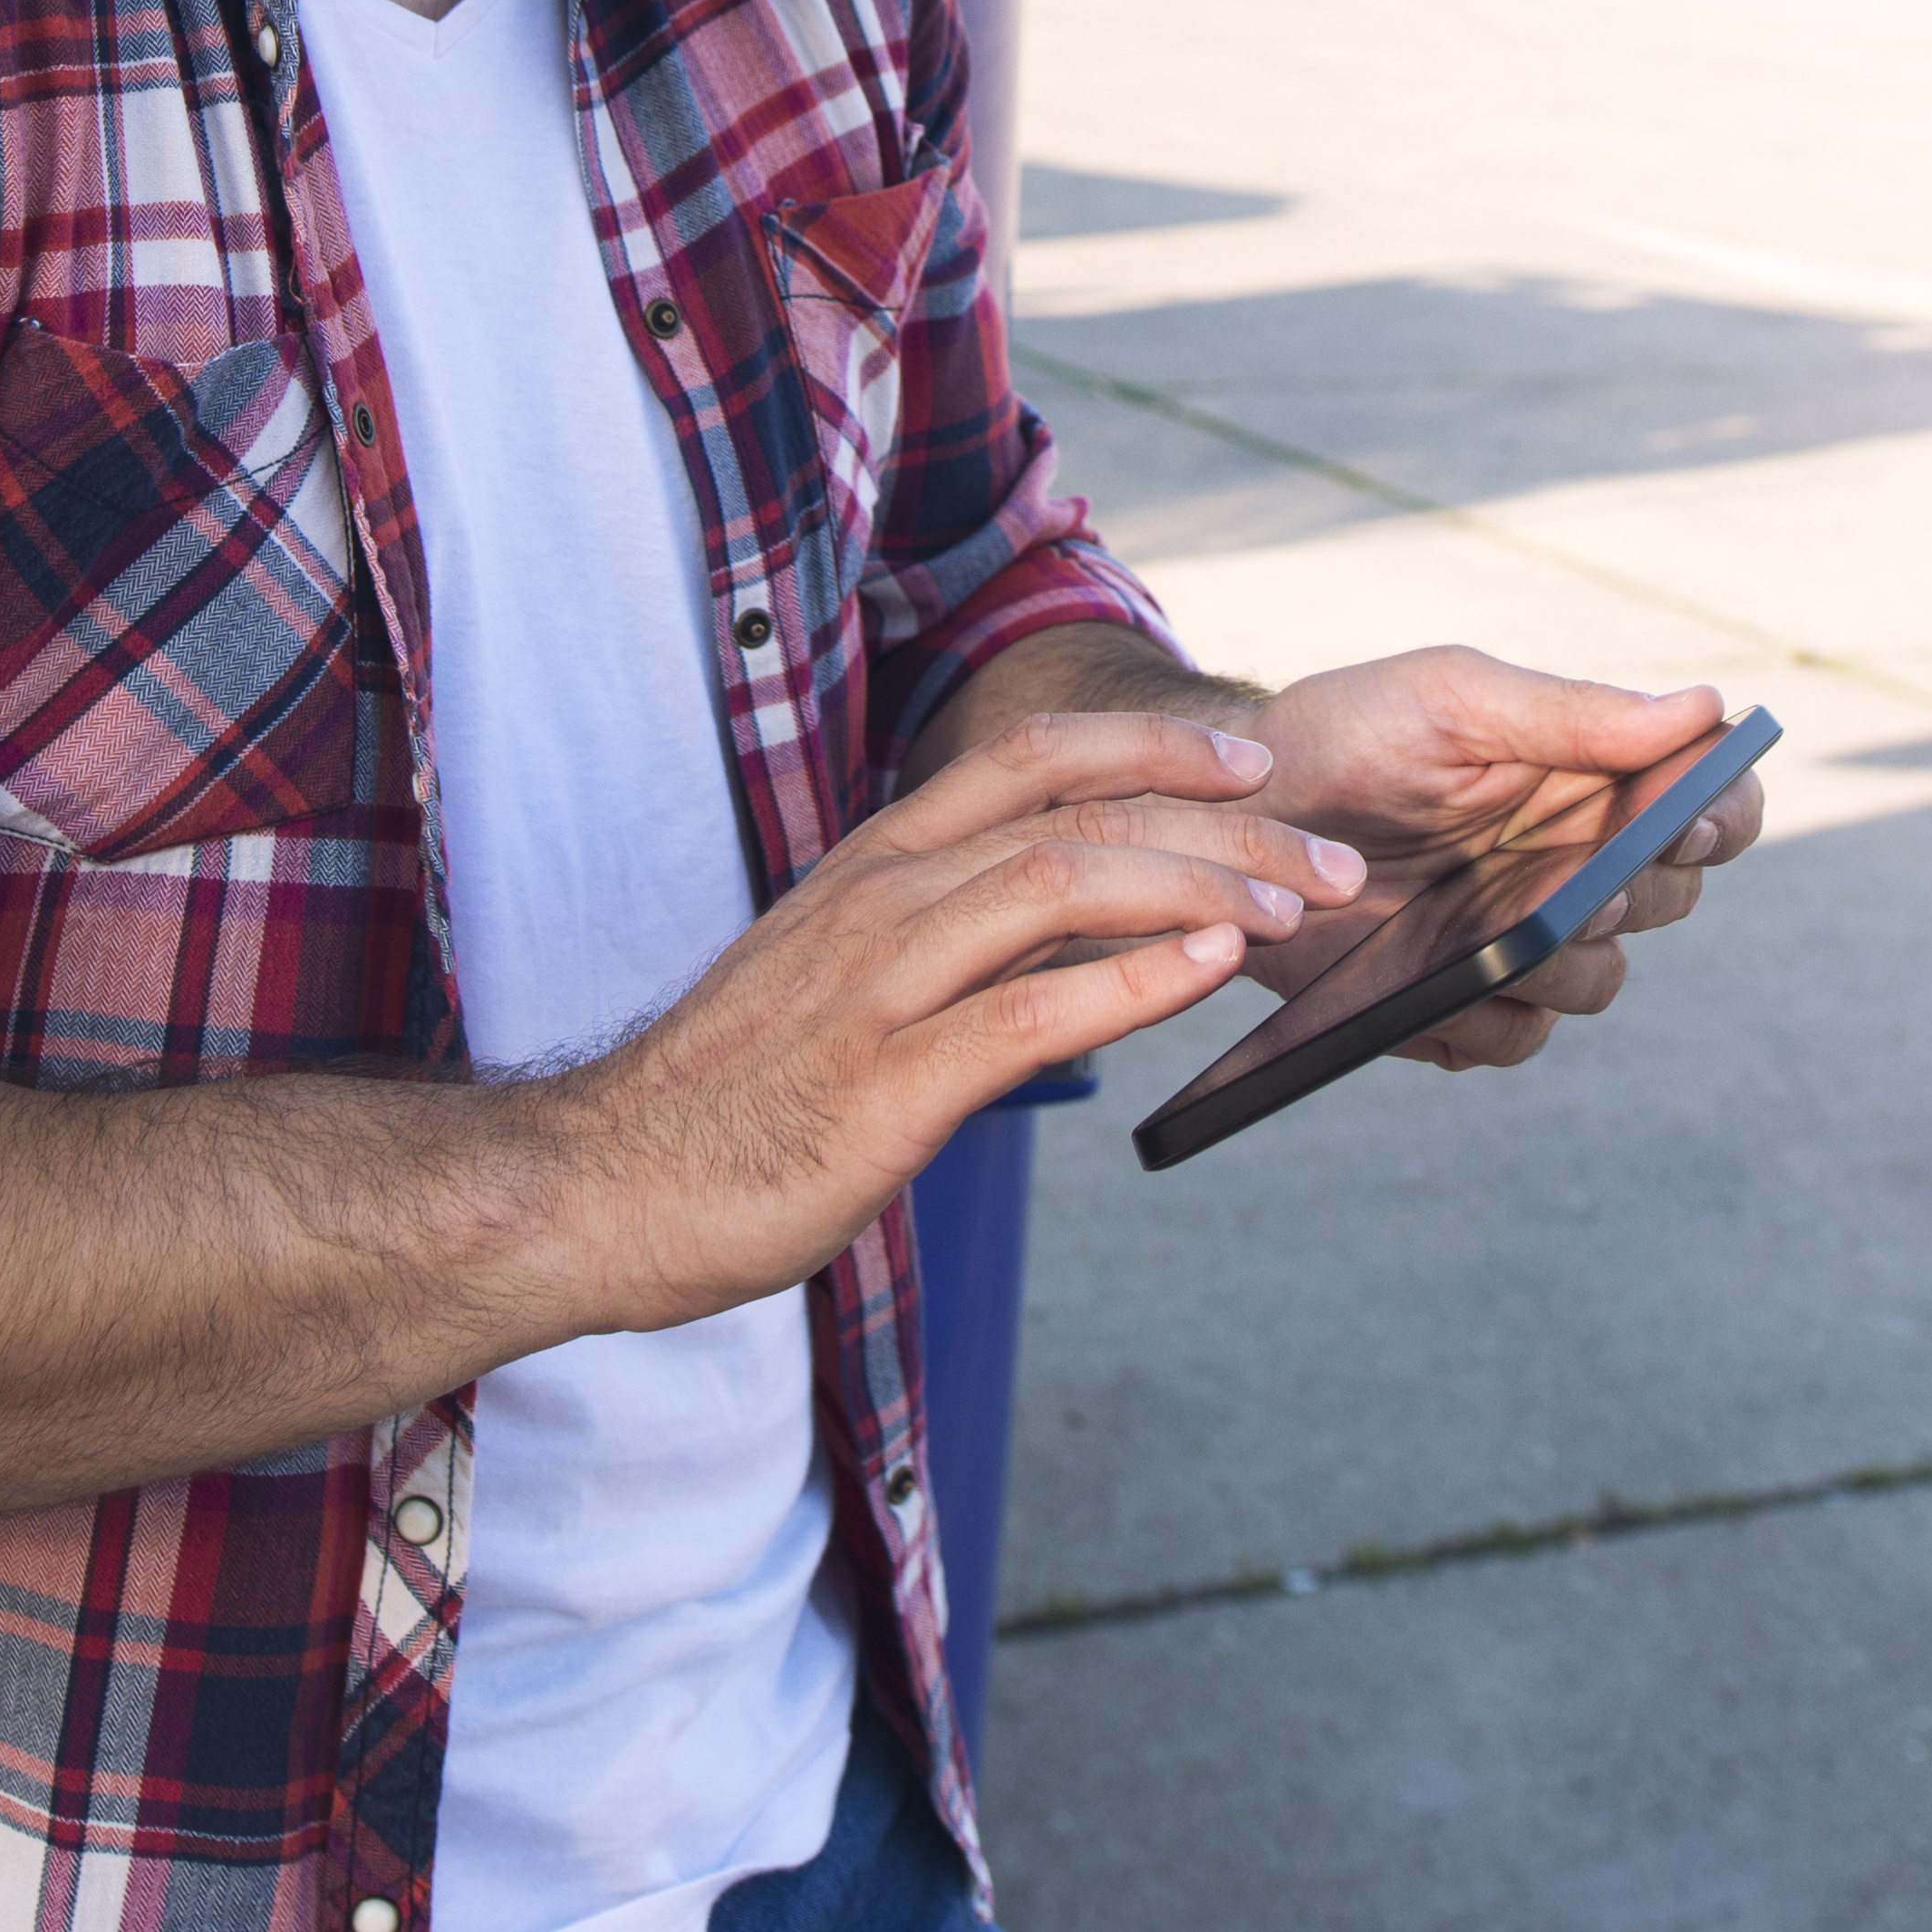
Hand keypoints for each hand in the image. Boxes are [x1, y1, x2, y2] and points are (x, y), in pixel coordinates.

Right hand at [538, 705, 1361, 1327]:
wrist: (601, 1183)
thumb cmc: (728, 1095)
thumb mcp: (837, 976)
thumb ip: (943, 938)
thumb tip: (1068, 929)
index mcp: (874, 864)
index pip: (1031, 759)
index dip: (1154, 749)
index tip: (1254, 768)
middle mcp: (882, 899)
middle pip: (1077, 813)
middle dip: (1223, 827)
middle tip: (1330, 861)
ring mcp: (880, 986)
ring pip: (1064, 885)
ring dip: (1201, 888)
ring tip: (1296, 913)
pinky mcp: (884, 1086)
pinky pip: (1029, 1012)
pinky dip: (1134, 982)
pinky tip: (1210, 972)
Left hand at [1225, 650, 1764, 1074]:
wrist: (1230, 810)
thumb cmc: (1349, 731)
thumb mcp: (1451, 697)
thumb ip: (1571, 712)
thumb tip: (1702, 708)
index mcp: (1594, 781)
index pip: (1714, 804)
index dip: (1725, 818)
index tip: (1686, 821)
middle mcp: (1574, 865)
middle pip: (1671, 899)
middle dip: (1637, 893)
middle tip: (1580, 885)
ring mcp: (1522, 942)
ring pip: (1598, 981)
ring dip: (1562, 961)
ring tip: (1495, 933)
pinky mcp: (1461, 1006)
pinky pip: (1513, 1039)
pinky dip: (1482, 1016)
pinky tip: (1427, 983)